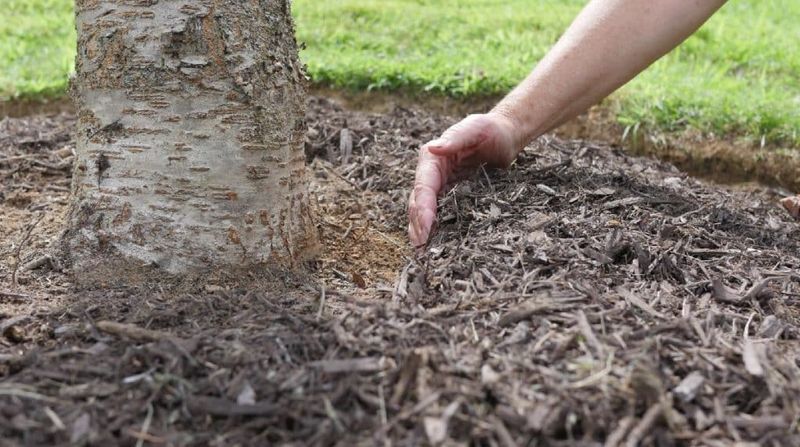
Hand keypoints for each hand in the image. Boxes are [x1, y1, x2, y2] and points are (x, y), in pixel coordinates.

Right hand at [408, 112, 520, 246]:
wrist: (505, 137)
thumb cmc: (489, 130)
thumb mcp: (474, 129)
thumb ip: (455, 138)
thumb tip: (433, 147)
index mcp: (431, 161)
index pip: (423, 188)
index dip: (423, 210)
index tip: (425, 230)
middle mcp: (431, 176)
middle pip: (419, 204)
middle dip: (419, 226)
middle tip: (422, 249)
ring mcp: (440, 188)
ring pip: (425, 213)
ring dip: (422, 232)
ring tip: (423, 254)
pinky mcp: (451, 198)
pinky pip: (441, 216)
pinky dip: (437, 231)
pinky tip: (439, 248)